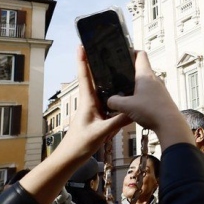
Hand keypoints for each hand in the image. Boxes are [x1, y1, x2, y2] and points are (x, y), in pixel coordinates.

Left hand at [15, 47, 131, 203]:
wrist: (70, 157)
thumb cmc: (80, 144)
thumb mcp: (101, 132)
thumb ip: (117, 121)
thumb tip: (133, 110)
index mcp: (87, 102)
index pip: (85, 77)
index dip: (83, 61)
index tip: (82, 46)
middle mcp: (89, 102)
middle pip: (93, 78)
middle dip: (95, 63)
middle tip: (101, 48)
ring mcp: (93, 109)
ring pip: (101, 89)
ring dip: (105, 77)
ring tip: (113, 65)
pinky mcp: (97, 116)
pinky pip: (107, 101)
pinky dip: (113, 93)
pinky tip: (121, 91)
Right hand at [107, 51, 193, 148]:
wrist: (170, 124)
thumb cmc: (150, 111)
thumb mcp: (127, 106)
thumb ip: (115, 102)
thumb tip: (109, 100)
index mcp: (146, 75)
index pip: (140, 55)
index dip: (132, 51)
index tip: (122, 54)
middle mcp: (154, 78)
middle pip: (142, 68)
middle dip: (130, 70)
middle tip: (118, 75)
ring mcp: (160, 88)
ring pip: (145, 81)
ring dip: (135, 84)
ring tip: (123, 90)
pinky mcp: (162, 98)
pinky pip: (150, 91)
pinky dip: (141, 93)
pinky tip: (134, 102)